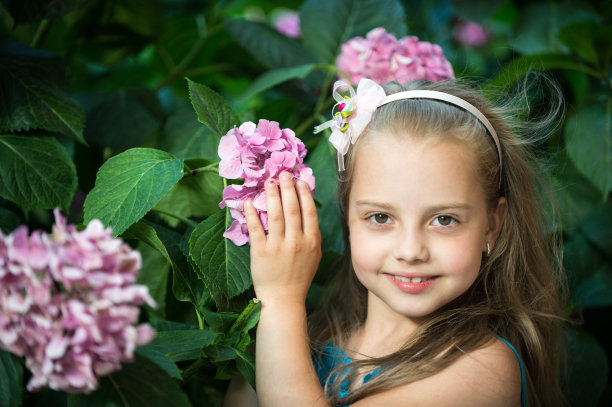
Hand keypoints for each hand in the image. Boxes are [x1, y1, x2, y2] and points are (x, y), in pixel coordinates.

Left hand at [244, 171, 320, 304]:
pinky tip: (249, 202)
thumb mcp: (314, 255)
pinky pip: (256, 228)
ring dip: (272, 195)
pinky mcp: (260, 252)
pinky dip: (252, 214)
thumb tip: (307, 208)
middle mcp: (296, 242)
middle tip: (283, 173)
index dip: (304, 193)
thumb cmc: (299, 276)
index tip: (299, 180)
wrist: (284, 299)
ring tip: (269, 181)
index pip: (308, 211)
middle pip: (292, 209)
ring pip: (275, 214)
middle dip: (287, 188)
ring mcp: (278, 246)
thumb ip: (312, 234)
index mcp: (311, 242)